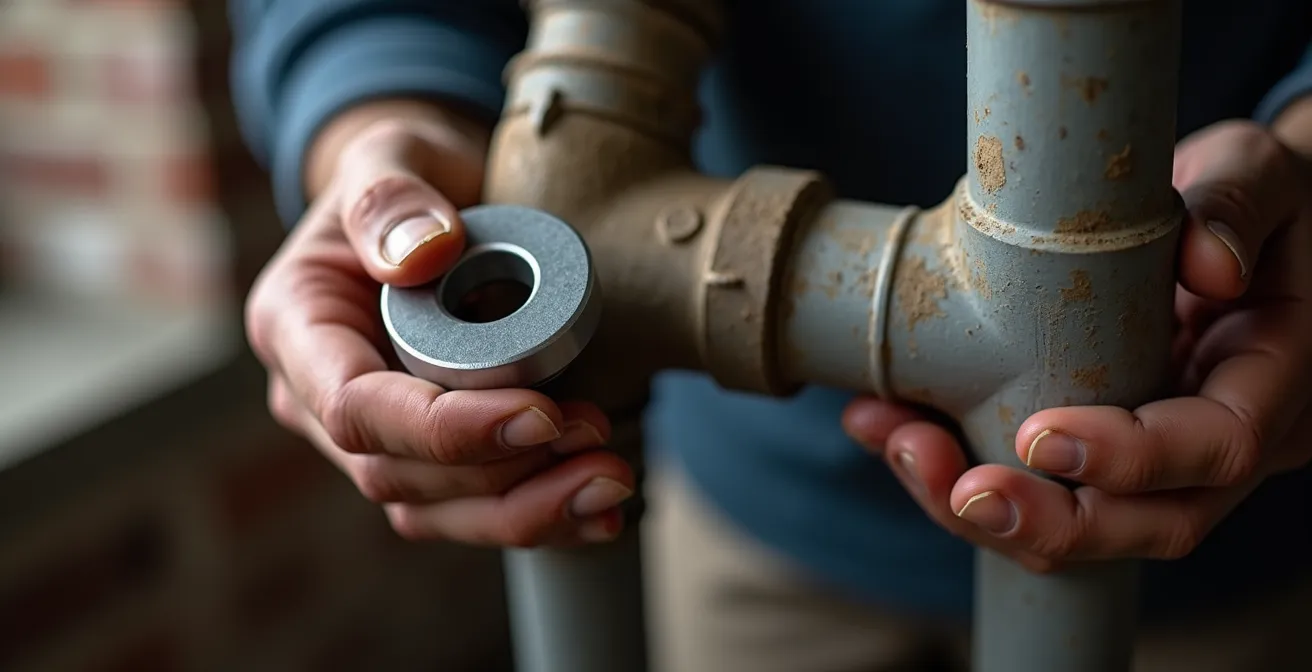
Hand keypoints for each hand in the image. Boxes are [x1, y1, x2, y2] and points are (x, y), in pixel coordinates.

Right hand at [246, 106, 633, 546]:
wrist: (431, 206)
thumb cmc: (407, 177)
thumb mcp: (390, 156)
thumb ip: (391, 196)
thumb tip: (422, 255)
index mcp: (297, 328)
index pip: (356, 409)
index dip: (446, 428)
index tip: (540, 412)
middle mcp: (317, 400)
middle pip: (399, 476)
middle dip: (505, 476)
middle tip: (598, 444)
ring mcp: (369, 437)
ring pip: (436, 510)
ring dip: (529, 508)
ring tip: (611, 481)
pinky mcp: (422, 457)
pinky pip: (469, 508)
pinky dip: (537, 515)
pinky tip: (599, 514)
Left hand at [844, 120, 1311, 571]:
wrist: (1236, 220)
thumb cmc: (1257, 194)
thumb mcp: (1258, 174)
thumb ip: (1241, 204)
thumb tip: (1211, 266)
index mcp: (1271, 381)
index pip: (1217, 449)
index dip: (1130, 459)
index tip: (1040, 435)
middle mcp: (1219, 441)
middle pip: (1145, 523)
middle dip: (1044, 521)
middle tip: (959, 490)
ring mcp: (1156, 459)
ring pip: (1076, 524)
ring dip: (976, 505)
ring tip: (896, 440)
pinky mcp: (1093, 446)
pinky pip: (1027, 484)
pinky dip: (950, 466)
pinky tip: (884, 422)